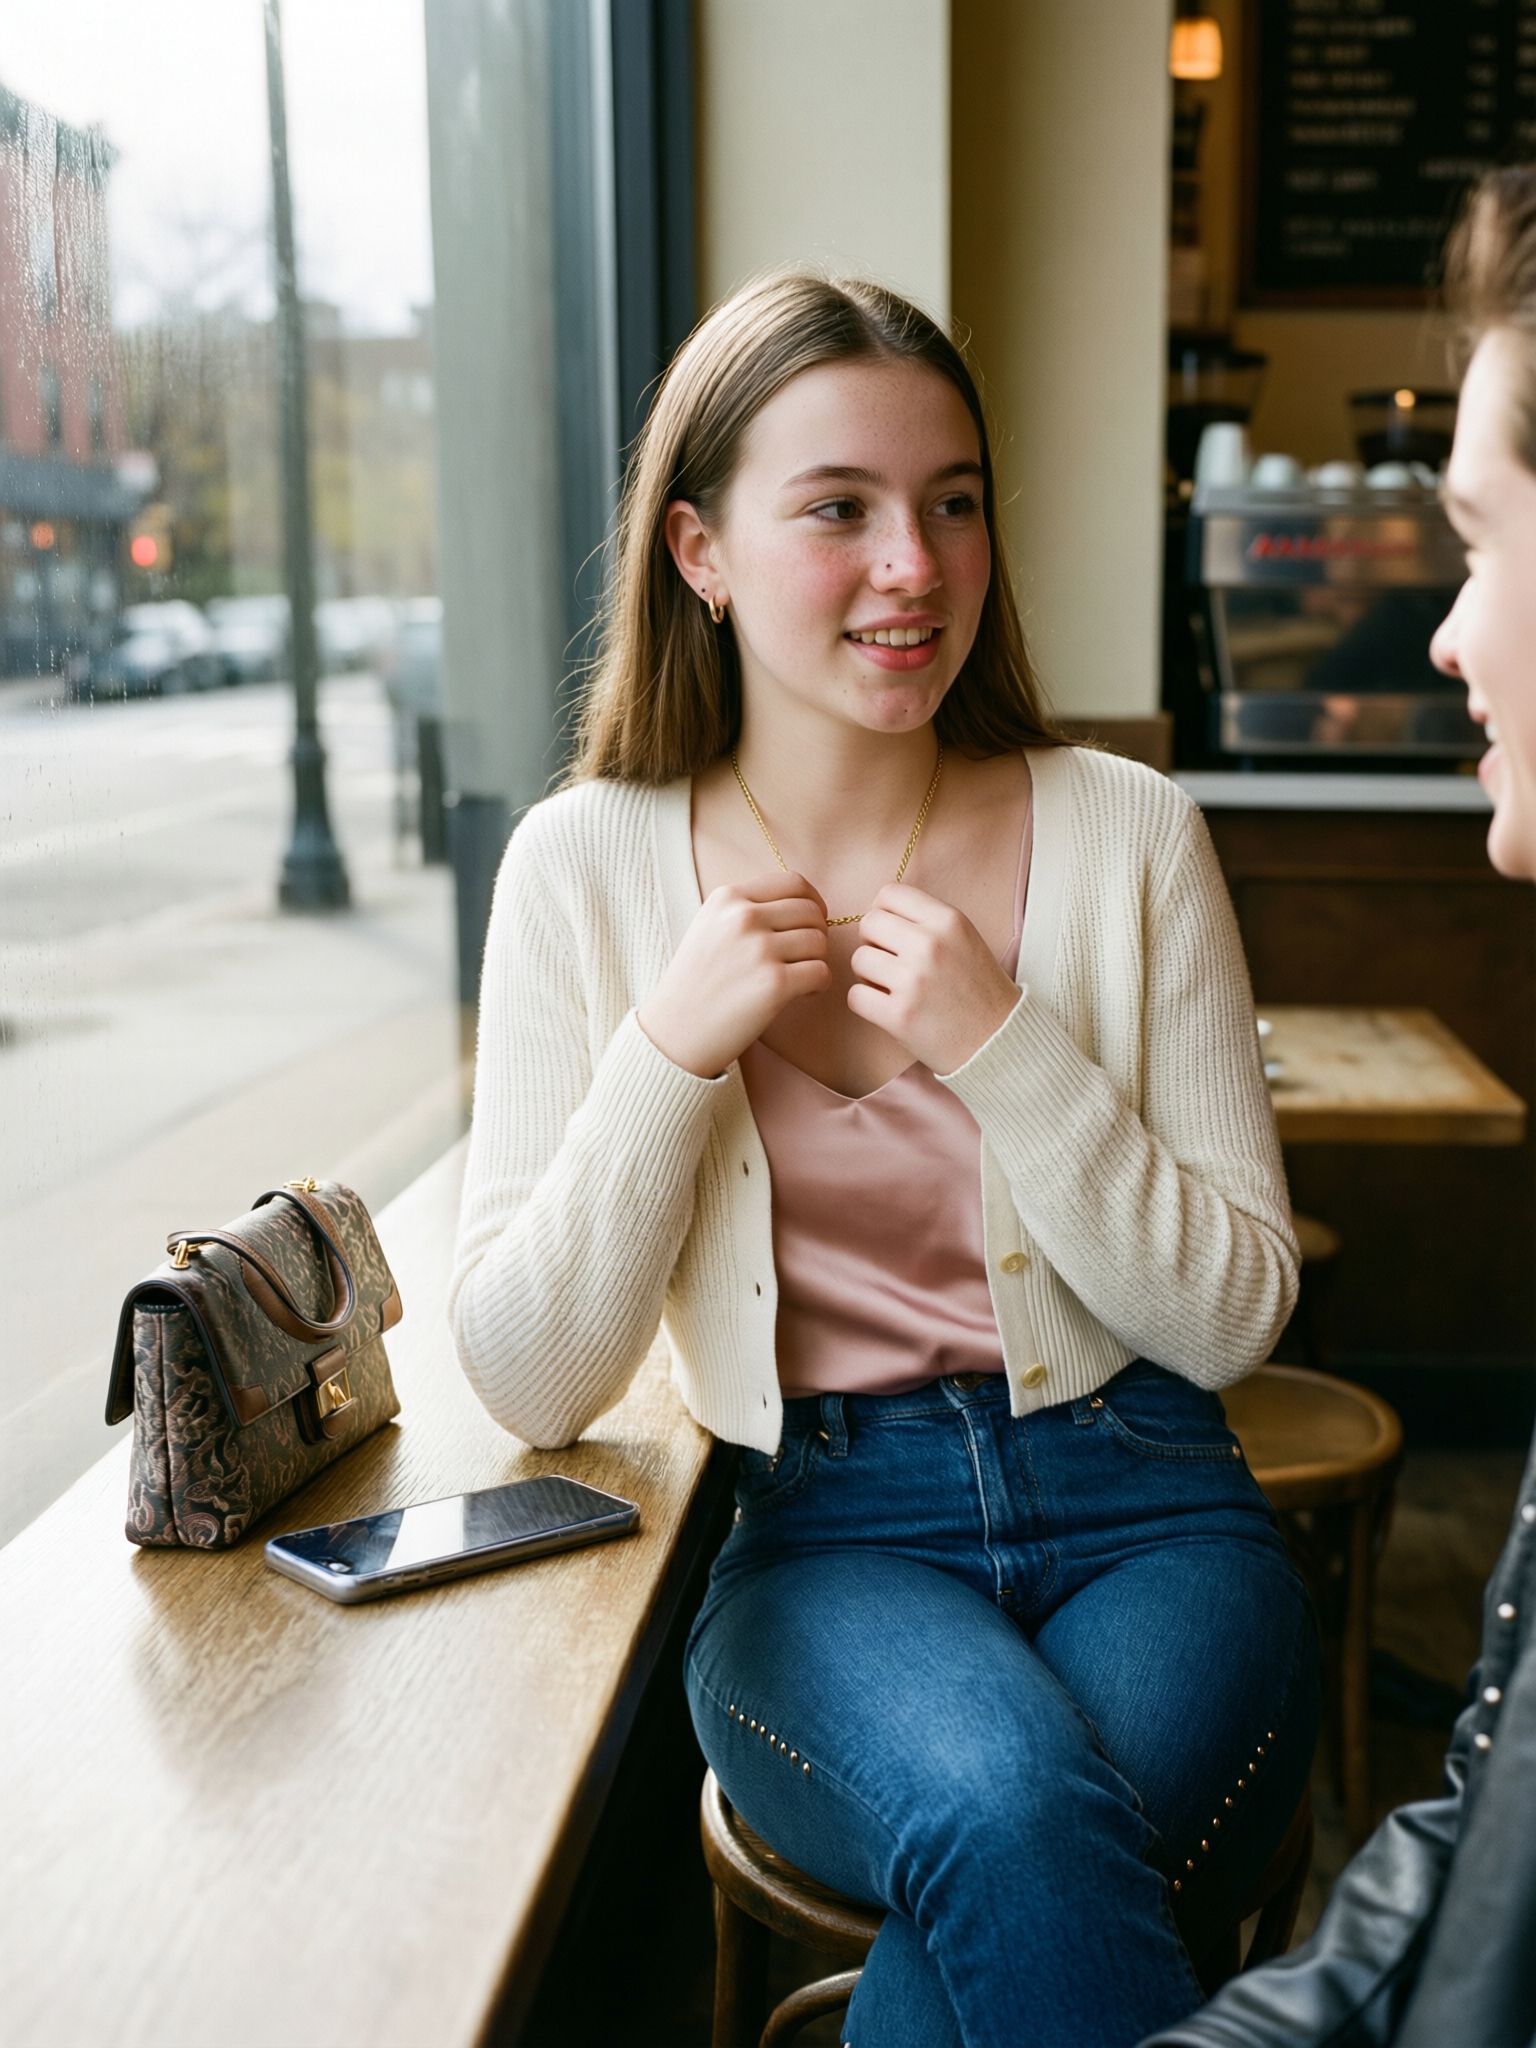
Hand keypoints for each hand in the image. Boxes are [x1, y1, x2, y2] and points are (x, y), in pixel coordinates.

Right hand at [639, 871, 830, 1077]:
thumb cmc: (696, 983)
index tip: (811, 922)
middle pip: (811, 912)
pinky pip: (821, 972)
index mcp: (727, 898)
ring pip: (819, 942)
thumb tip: (804, 905)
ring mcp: (759, 949)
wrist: (674, 1032)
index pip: (793, 882)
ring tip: (798, 978)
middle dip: (817, 934)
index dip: (813, 902)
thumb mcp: (709, 927)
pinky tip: (801, 994)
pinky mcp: (774, 984)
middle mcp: (743, 917)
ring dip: (817, 961)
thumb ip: (748, 909)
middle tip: (805, 957)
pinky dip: (818, 985)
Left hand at [848, 883, 1020, 1074]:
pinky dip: (867, 1003)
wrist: (999, 1040)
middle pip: (869, 923)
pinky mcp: (899, 1015)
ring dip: (869, 975)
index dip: (884, 913)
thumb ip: (926, 921)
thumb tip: (877, 911)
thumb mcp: (964, 939)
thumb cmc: (979, 990)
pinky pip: (856, 996)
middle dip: (874, 942)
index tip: (893, 933)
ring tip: (894, 987)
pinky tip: (888, 1008)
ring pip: (859, 959)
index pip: (888, 894)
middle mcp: (930, 945)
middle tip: (891, 962)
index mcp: (948, 921)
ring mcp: (913, 981)